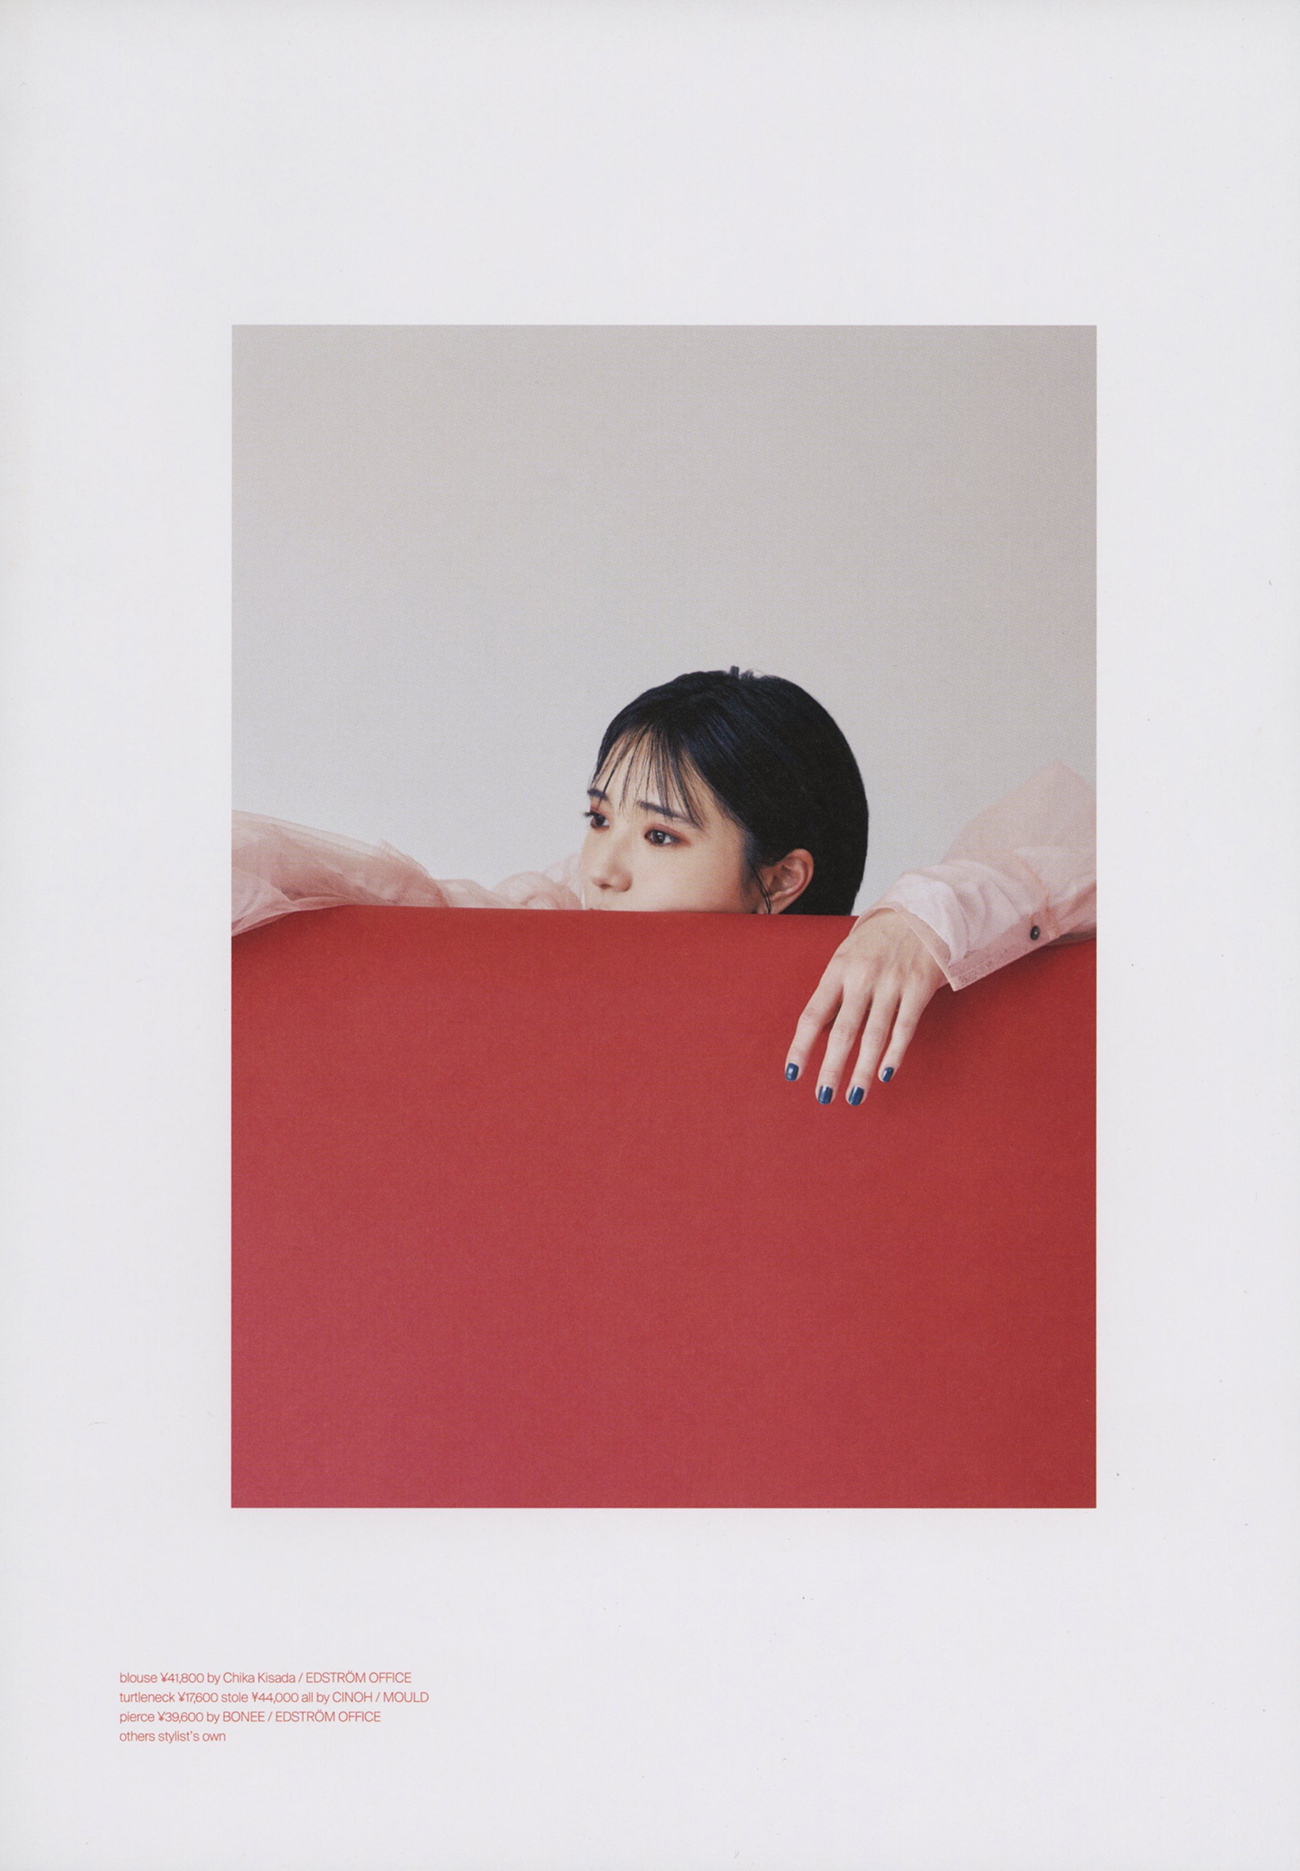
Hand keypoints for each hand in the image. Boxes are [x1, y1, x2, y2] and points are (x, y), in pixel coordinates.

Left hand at [785, 909, 946, 1102]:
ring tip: (854, 1096)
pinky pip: (904, 1028)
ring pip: (874, 1036)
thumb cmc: (878, 938)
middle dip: (831, 1068)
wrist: (923, 909)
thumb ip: (836, 991)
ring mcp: (892, 983)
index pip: (813, 1015)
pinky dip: (894, 1053)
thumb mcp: (848, 956)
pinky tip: (885, 1074)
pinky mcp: (919, 988)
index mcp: (838, 969)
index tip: (793, 1073)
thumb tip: (823, 1032)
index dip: (801, 1046)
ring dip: (862, 1070)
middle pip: (843, 1032)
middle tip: (823, 1097)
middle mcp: (863, 978)